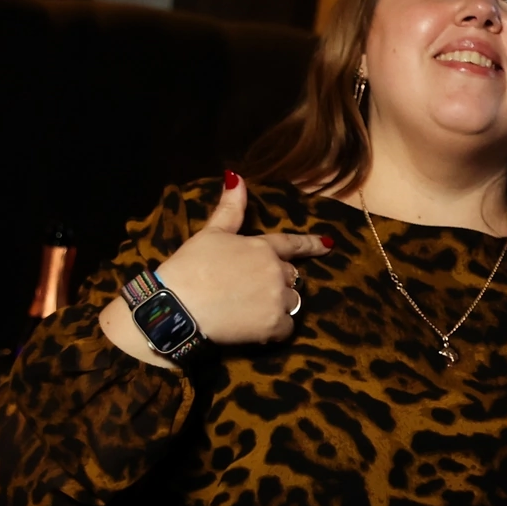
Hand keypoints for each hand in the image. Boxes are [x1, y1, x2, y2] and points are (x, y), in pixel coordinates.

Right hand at [100, 173, 332, 365]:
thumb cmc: (190, 267)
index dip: (311, 244)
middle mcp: (276, 270)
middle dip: (277, 282)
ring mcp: (277, 298)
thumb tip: (236, 175)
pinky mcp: (274, 326)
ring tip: (249, 310)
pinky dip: (274, 330)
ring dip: (278, 305)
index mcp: (261, 247)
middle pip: (290, 277)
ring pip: (292, 302)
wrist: (178, 307)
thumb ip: (230, 209)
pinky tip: (252, 328)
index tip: (328, 244)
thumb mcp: (210, 233)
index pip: (292, 244)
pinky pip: (286, 329)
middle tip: (248, 290)